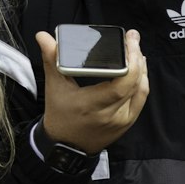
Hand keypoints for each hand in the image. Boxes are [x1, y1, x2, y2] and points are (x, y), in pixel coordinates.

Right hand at [38, 28, 148, 153]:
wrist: (66, 147)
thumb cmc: (59, 116)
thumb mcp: (54, 87)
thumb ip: (51, 59)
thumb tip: (43, 36)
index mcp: (93, 105)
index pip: (121, 83)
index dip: (131, 61)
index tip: (128, 41)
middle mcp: (111, 114)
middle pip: (134, 83)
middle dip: (137, 57)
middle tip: (132, 38)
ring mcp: (122, 120)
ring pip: (141, 90)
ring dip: (141, 68)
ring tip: (136, 50)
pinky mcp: (127, 123)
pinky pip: (140, 98)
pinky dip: (141, 82)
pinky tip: (138, 68)